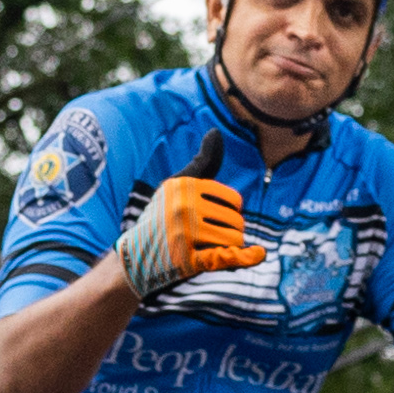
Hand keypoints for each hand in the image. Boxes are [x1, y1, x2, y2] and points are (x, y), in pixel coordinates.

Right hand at [112, 173, 264, 309]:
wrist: (135, 257)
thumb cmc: (162, 217)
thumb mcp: (178, 186)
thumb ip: (202, 162)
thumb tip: (215, 131)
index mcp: (184, 187)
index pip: (233, 200)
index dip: (232, 211)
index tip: (216, 218)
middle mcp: (183, 207)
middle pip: (235, 220)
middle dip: (231, 230)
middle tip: (211, 237)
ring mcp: (185, 234)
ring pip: (234, 239)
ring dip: (230, 246)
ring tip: (212, 247)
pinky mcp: (187, 260)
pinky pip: (226, 256)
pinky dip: (246, 257)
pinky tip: (258, 254)